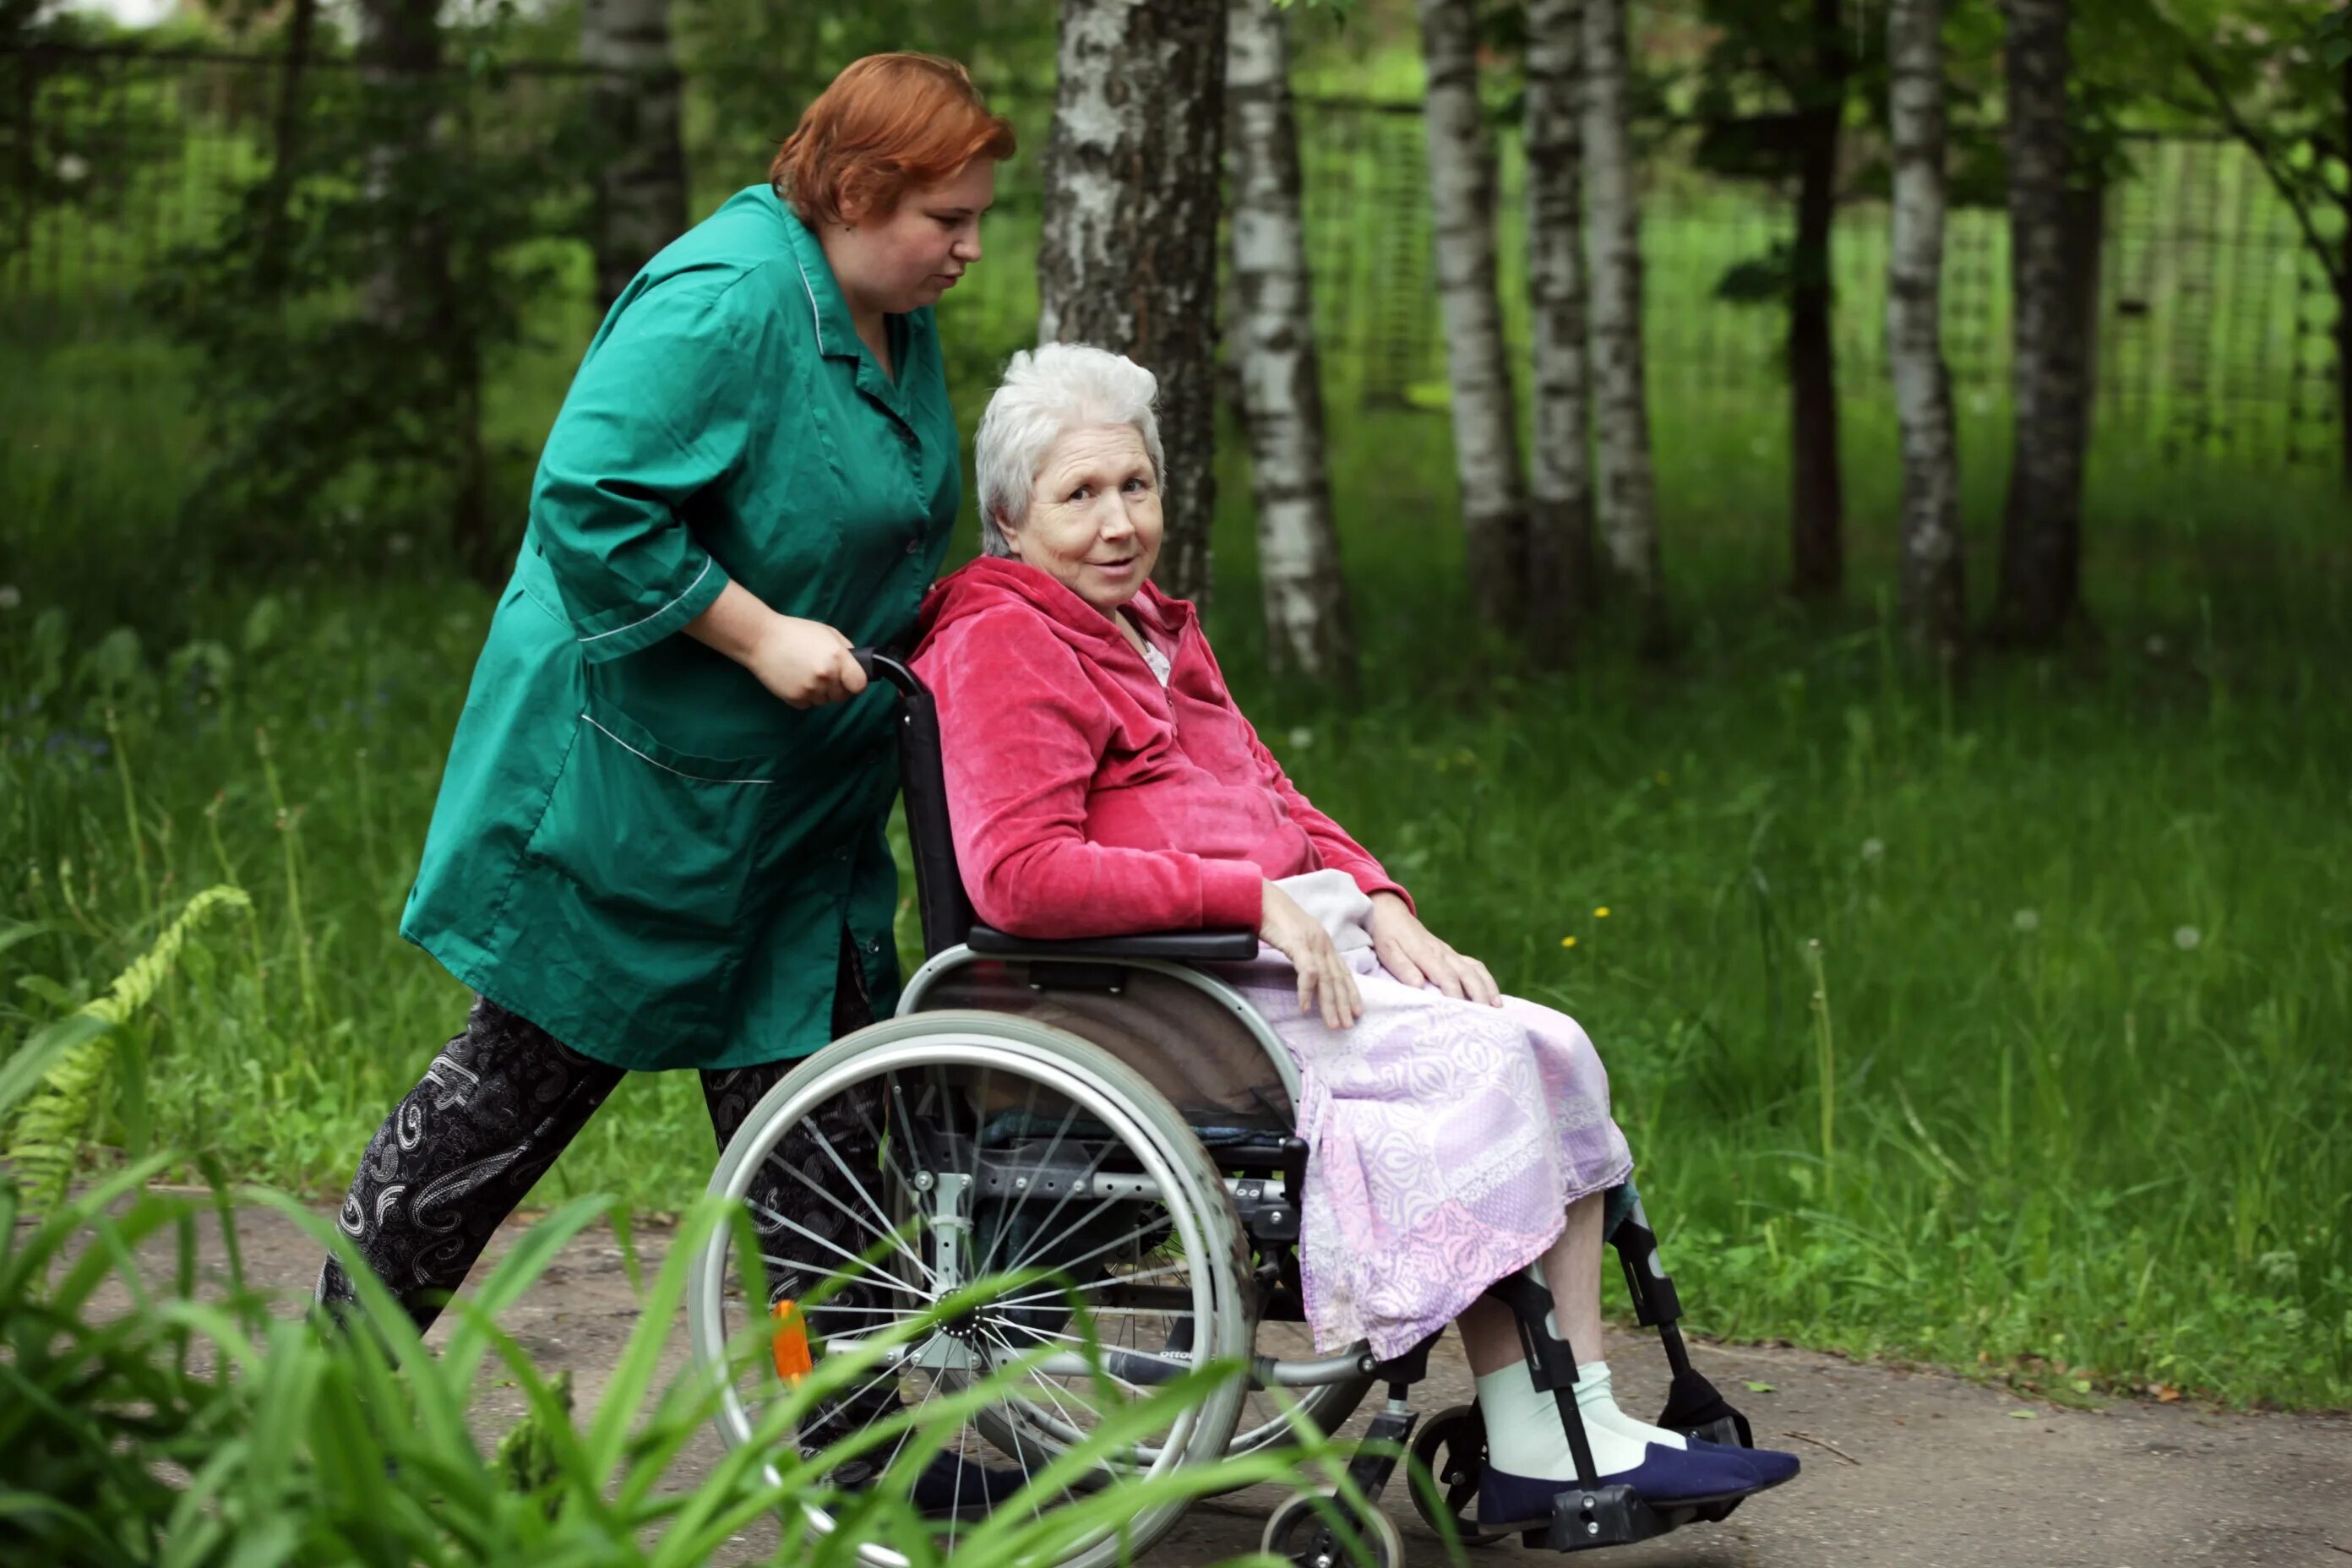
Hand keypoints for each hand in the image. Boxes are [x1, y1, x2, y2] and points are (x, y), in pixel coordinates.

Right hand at [745, 615, 868, 708]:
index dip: (856, 682)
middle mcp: (826, 676)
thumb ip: (846, 649)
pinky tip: (795, 679)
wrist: (761, 639)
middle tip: (823, 673)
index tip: (850, 679)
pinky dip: (805, 696)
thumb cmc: (795, 632)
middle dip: (837, 687)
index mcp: (837, 657)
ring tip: (805, 673)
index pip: (859, 684)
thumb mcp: (827, 633)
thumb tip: (857, 665)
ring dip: (820, 692)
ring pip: (824, 701)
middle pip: (842, 696)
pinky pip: (808, 704)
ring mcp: (810, 690)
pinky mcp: (795, 699)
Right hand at [1260, 882, 1363, 1029]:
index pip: (1343, 970)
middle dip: (1344, 1004)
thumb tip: (1307, 973)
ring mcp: (1311, 942)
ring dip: (1330, 1004)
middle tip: (1348, 1025)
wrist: (1259, 897)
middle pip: (1338, 978)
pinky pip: (1307, 972)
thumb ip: (1305, 952)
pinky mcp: (1297, 944)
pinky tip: (1304, 1006)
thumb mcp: (1295, 937)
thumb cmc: (1273, 917)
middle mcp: (1322, 942)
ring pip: (1327, 979)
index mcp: (1324, 941)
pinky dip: (1306, 991)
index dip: (1351, 992)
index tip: (1356, 1011)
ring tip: (1333, 1024)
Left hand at [1367, 891, 1500, 1005]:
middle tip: (1487, 1015)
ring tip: (1498, 1006)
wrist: (1390, 911)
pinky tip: (1491, 993)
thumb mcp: (1388, 951)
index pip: (1446, 977)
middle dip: (1479, 994)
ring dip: (1488, 987)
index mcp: (1427, 954)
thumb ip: (1403, 968)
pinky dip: (1485, 979)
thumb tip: (1419, 986)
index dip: (1455, 995)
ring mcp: (1449, 952)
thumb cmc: (1386, 934)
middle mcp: (1443, 953)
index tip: (1461, 1013)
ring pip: (1475, 969)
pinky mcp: (1451, 953)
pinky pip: (1474, 965)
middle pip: (1468, 974)